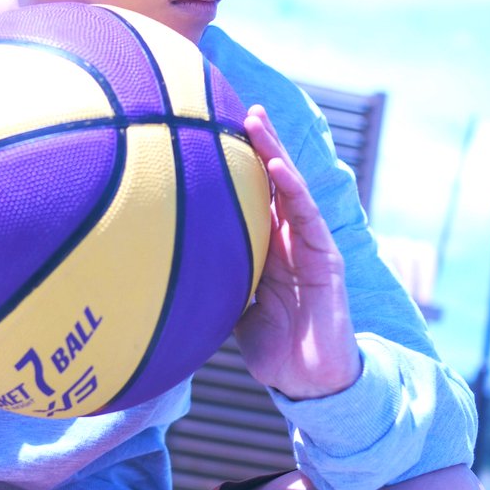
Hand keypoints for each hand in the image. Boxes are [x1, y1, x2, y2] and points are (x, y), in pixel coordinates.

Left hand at [235, 105, 361, 399]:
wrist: (309, 382)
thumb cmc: (272, 349)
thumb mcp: (230, 310)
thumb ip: (211, 286)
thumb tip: (162, 272)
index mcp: (267, 247)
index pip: (253, 196)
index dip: (238, 164)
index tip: (214, 131)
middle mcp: (289, 239)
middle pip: (273, 182)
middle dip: (259, 144)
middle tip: (238, 107)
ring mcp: (310, 246)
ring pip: (293, 189)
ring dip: (276, 153)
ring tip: (257, 121)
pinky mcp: (327, 259)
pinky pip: (309, 217)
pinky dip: (294, 190)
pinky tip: (278, 166)